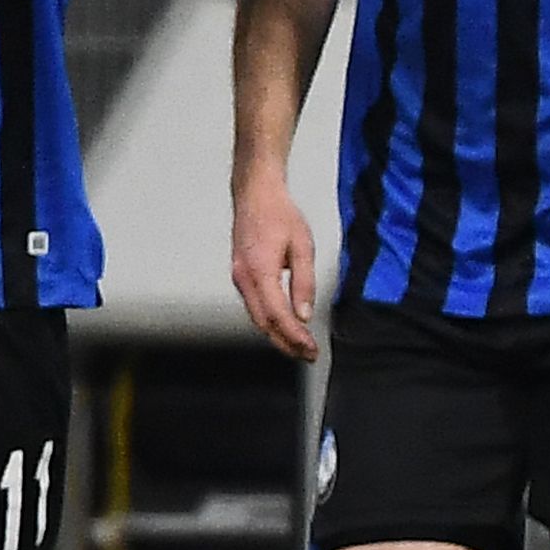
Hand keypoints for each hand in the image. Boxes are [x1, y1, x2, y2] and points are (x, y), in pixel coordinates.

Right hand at [229, 173, 321, 360]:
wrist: (256, 195)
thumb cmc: (280, 215)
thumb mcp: (302, 246)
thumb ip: (304, 282)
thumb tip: (304, 314)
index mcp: (259, 270)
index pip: (276, 315)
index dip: (293, 336)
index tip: (310, 349)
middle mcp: (244, 278)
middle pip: (263, 323)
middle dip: (286, 343)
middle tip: (308, 355)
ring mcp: (239, 277)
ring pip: (257, 317)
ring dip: (278, 335)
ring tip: (301, 346)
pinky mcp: (241, 276)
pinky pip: (254, 306)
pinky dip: (270, 321)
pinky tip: (286, 326)